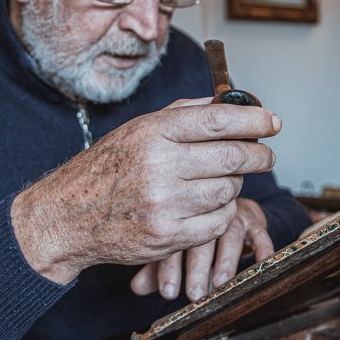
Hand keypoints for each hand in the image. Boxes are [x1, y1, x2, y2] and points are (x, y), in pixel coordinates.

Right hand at [10, 98, 281, 284]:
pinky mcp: (168, 236)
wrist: (67, 216)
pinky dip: (220, 214)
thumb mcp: (136, 130)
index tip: (272, 122)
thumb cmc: (106, 169)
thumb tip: (226, 103)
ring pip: (228, 191)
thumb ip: (181, 114)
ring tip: (221, 180)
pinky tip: (207, 206)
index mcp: (152, 132)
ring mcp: (164, 203)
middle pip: (232, 157)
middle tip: (265, 156)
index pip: (217, 120)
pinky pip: (217, 222)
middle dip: (258, 156)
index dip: (253, 120)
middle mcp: (159, 165)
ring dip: (233, 185)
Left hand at [129, 197, 273, 300]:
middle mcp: (206, 214)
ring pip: (230, 235)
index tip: (169, 292)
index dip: (170, 268)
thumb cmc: (195, 233)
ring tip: (220, 283)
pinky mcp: (254, 220)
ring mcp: (231, 215)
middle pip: (201, 239)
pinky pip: (260, 233)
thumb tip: (136, 288)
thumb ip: (157, 268)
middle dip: (197, 269)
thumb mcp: (175, 249)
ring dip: (226, 259)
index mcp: (182, 220)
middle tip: (194, 294)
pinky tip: (260, 264)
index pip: (174, 242)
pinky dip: (262, 248)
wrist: (226, 205)